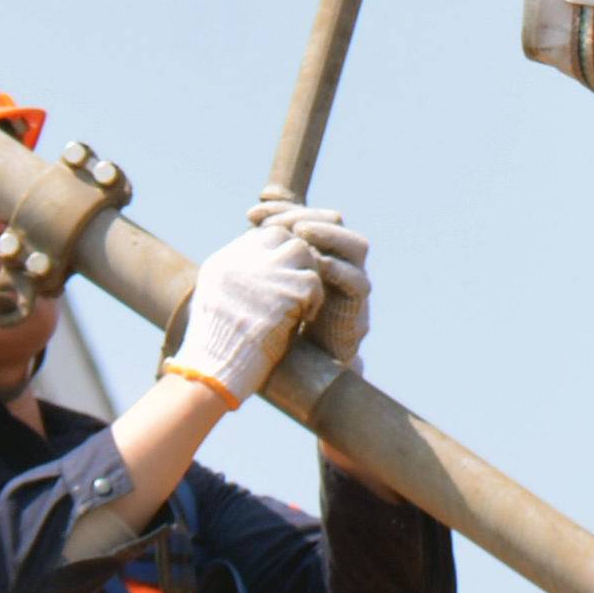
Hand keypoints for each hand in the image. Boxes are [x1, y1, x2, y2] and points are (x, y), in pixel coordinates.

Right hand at [169, 216, 331, 407]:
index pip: (259, 236)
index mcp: (223, 262)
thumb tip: (261, 276)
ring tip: (303, 302)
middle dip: (294, 258)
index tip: (283, 277)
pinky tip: (305, 318)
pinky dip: (315, 299)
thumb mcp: (215, 304)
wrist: (214, 367)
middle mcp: (242, 259)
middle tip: (298, 285)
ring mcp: (266, 271)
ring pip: (301, 252)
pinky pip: (314, 281)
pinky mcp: (288, 290)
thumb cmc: (215, 348)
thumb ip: (236, 281)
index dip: (275, 253)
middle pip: (281, 236)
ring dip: (306, 275)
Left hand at [254, 202, 373, 376]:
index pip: (304, 219)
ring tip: (303, 233)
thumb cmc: (272, 335)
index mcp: (311, 257)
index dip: (281, 210)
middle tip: (281, 222)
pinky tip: (317, 267)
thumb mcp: (260, 295)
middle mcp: (335, 266)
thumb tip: (236, 236)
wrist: (295, 382)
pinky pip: (358, 284)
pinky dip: (340, 272)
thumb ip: (255, 268)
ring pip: (356, 246)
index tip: (250, 215)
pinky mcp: (355, 313)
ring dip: (330, 235)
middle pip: (334, 224)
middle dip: (307, 217)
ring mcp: (350, 288)